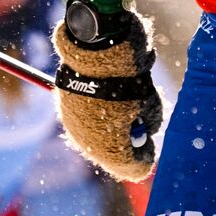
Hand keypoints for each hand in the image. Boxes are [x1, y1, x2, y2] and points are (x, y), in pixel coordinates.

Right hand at [53, 4, 162, 180]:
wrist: (96, 48)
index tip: (151, 142)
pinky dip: (96, 114)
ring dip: (110, 128)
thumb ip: (149, 122)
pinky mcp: (65, 110)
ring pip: (97, 138)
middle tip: (138, 121)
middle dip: (127, 143)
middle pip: (113, 156)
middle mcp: (89, 144)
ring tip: (121, 101)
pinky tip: (104, 96)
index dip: (145, 156)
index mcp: (113, 149)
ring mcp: (74, 127)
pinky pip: (85, 121)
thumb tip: (145, 129)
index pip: (133, 168)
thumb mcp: (149, 102)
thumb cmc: (129, 78)